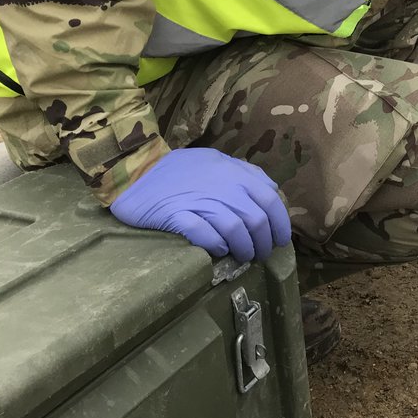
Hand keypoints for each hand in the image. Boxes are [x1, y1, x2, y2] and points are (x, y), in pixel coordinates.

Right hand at [110, 147, 291, 261]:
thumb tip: (272, 190)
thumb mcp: (217, 161)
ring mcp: (200, 200)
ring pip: (234, 229)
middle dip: (263, 242)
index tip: (280, 240)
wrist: (137, 170)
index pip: (270, 200)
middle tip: (261, 254)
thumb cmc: (181, 168)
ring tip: (243, 257)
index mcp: (235, 172)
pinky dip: (215, 245)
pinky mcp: (177, 214)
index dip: (279, 223)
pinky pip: (203, 234)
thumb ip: (245, 173)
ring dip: (243, 248)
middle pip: (255, 219)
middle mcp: (222, 186)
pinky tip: (218, 251)